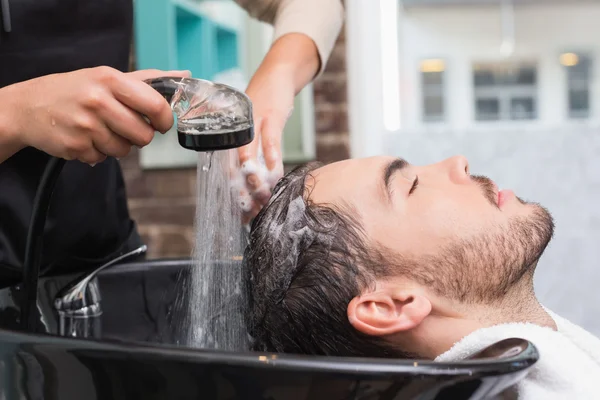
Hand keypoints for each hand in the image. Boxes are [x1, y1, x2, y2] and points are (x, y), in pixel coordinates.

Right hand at [7, 66, 189, 164]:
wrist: (28, 106)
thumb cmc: (75, 90)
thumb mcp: (108, 77)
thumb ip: (148, 80)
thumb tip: (183, 75)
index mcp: (110, 80)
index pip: (155, 106)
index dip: (164, 120)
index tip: (160, 123)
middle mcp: (98, 101)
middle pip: (144, 136)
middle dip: (139, 136)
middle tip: (125, 126)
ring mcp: (85, 125)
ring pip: (125, 151)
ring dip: (117, 145)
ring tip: (100, 130)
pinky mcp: (75, 146)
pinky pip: (103, 159)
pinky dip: (97, 153)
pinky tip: (85, 138)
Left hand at [236, 66, 294, 223]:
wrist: (277, 74)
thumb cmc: (265, 105)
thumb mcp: (254, 129)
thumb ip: (255, 154)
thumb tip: (260, 185)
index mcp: (230, 136)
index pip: (227, 171)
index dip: (234, 195)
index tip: (242, 216)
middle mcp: (235, 130)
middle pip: (232, 166)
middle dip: (241, 192)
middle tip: (249, 212)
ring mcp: (251, 122)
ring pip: (247, 154)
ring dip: (254, 177)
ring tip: (261, 196)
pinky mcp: (270, 114)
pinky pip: (270, 139)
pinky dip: (271, 156)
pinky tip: (274, 173)